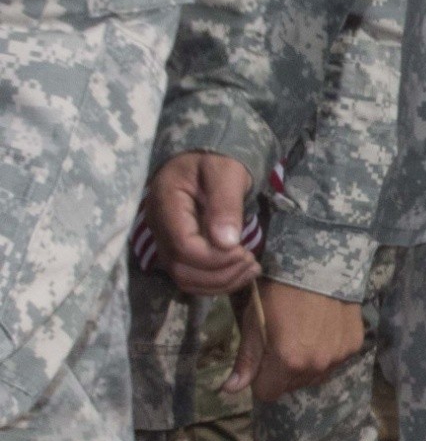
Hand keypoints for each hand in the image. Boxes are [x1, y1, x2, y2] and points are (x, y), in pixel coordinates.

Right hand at [145, 153, 259, 294]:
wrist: (209, 158)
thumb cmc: (218, 159)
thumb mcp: (226, 173)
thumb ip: (225, 204)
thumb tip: (226, 243)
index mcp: (166, 202)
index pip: (183, 246)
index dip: (215, 258)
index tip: (244, 251)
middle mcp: (159, 225)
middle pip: (181, 268)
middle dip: (220, 273)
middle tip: (251, 261)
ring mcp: (165, 239)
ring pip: (185, 278)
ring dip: (220, 282)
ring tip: (251, 268)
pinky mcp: (177, 249)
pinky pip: (191, 276)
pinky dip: (217, 281)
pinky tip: (240, 271)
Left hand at [228, 279, 364, 400]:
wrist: (319, 262)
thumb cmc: (279, 290)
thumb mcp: (254, 322)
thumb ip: (246, 360)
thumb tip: (229, 391)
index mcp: (288, 362)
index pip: (267, 393)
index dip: (260, 378)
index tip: (262, 356)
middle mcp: (316, 366)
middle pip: (292, 386)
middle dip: (283, 372)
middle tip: (282, 340)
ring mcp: (339, 357)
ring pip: (314, 376)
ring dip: (306, 364)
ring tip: (304, 334)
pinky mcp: (354, 345)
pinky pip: (334, 361)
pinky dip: (326, 352)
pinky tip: (323, 329)